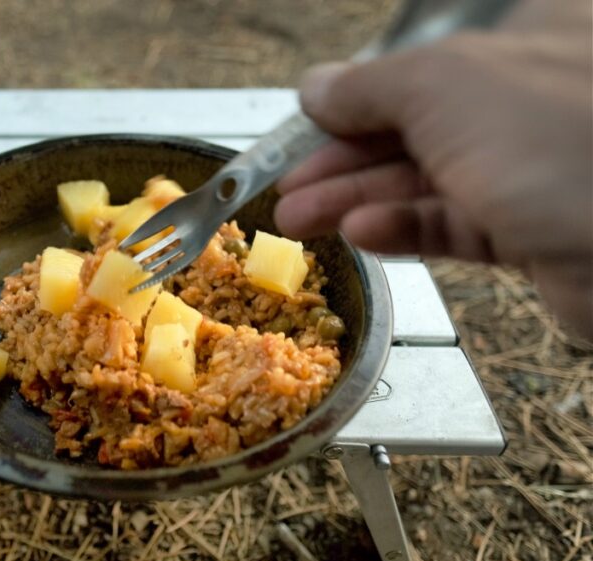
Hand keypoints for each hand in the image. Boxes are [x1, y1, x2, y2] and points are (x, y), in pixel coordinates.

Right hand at [274, 0, 592, 337]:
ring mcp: (537, 166)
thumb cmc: (564, 139)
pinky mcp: (537, 228)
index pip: (419, 66)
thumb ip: (368, 86)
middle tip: (284, 186)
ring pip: (428, 180)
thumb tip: (318, 87)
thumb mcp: (441, 84)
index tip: (302, 127)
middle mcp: (532, 98)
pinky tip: (362, 233)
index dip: (352, 98)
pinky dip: (405, 228)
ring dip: (357, 200)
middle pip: (413, 127)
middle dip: (341, 159)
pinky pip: (456, 224)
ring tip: (299, 218)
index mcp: (525, 40)